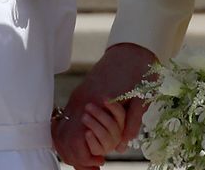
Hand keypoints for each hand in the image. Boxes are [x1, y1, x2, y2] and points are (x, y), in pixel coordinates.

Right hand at [53, 43, 155, 168]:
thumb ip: (131, 123)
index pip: (78, 136)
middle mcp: (82, 99)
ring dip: (72, 145)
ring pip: (63, 127)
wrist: (133, 47)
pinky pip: (68, 117)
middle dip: (76, 154)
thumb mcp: (141, 99)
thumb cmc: (139, 71)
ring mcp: (79, 95)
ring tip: (86, 158)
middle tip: (92, 166)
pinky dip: (71, 132)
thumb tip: (121, 147)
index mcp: (96, 101)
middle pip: (65, 135)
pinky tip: (83, 141)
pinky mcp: (81, 92)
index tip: (98, 163)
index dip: (84, 155)